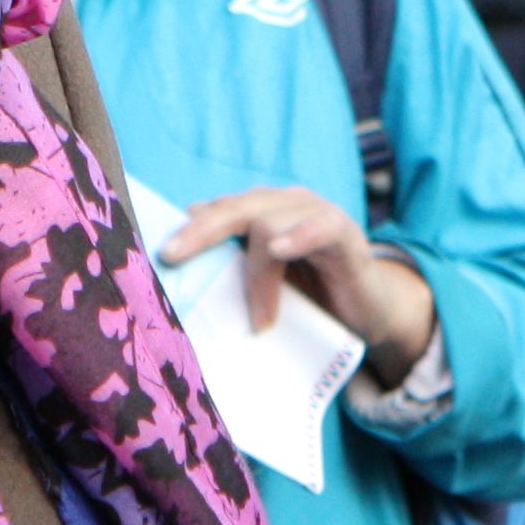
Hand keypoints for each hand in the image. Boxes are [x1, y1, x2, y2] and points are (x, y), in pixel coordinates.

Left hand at [159, 184, 440, 386]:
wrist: (368, 313)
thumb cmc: (309, 299)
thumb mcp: (261, 287)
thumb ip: (228, 273)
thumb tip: (177, 276)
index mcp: (260, 213)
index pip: (215, 211)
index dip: (186, 229)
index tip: (155, 253)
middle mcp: (284, 205)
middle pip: (233, 208)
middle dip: (199, 232)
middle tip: (171, 257)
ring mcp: (315, 214)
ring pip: (268, 222)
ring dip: (258, 275)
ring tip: (259, 319)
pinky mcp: (346, 232)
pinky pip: (321, 226)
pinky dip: (299, 237)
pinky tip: (281, 251)